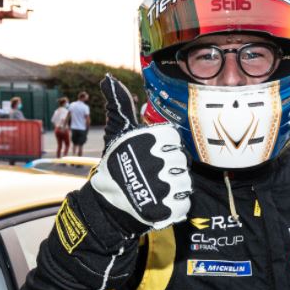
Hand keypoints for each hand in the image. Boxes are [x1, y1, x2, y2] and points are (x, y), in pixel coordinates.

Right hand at [90, 75, 190, 231]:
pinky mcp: (167, 210)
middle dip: (168, 169)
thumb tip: (108, 79)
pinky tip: (159, 204)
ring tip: (154, 190)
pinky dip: (173, 206)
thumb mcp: (117, 132)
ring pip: (184, 184)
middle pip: (180, 162)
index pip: (174, 141)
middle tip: (150, 175)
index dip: (164, 150)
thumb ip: (120, 105)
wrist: (106, 206)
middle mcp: (158, 161)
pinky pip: (183, 205)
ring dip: (172, 188)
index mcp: (150, 139)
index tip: (151, 156)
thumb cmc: (114, 166)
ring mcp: (163, 187)